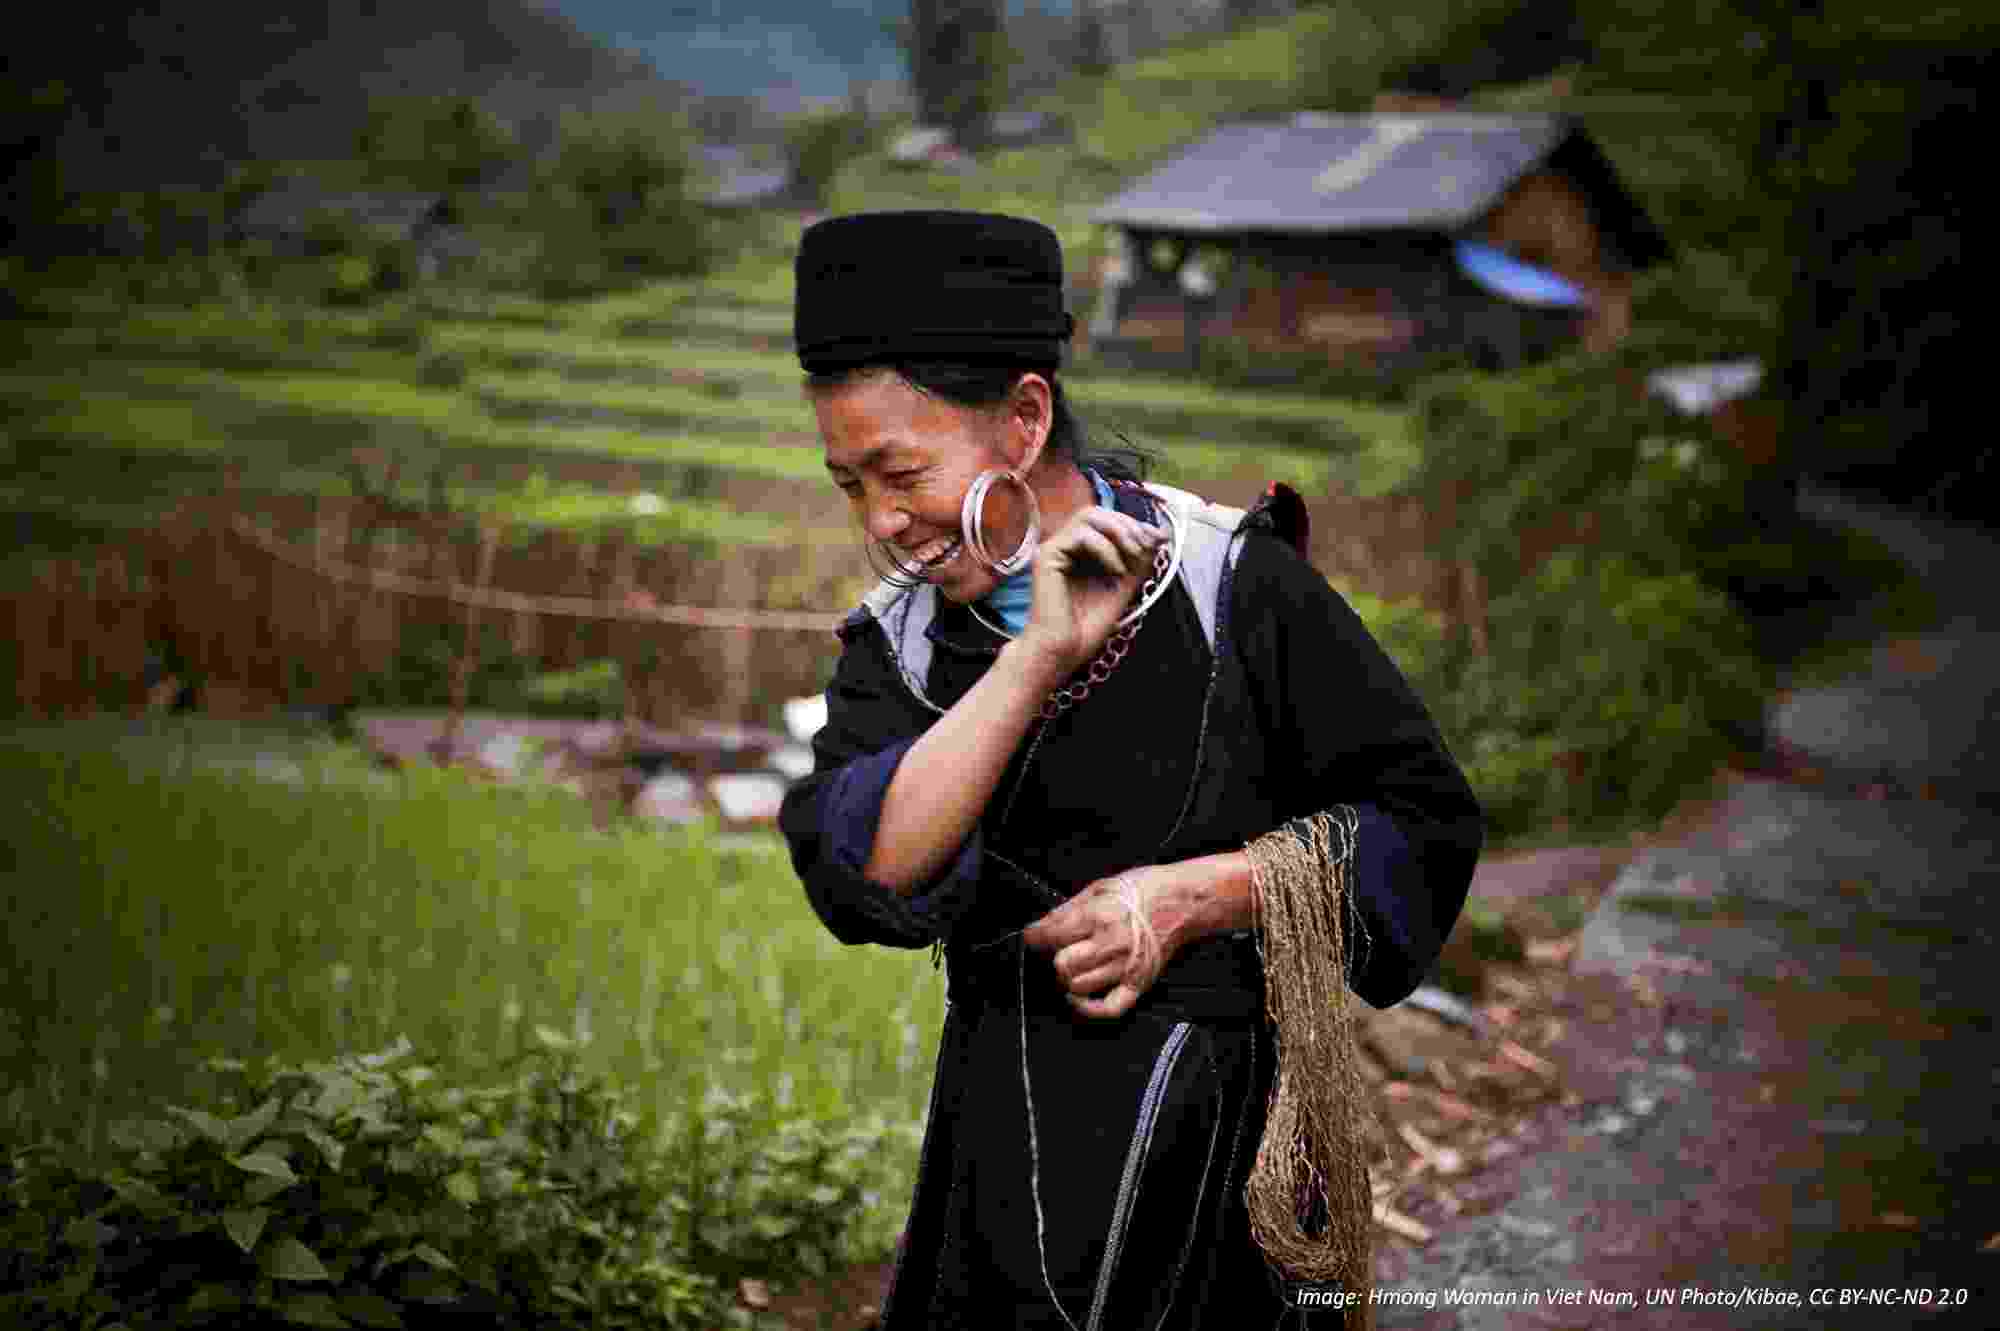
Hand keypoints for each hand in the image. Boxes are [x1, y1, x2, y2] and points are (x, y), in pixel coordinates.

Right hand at [1015, 507, 1166, 679]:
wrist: (1063, 652)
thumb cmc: (1086, 628)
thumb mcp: (1123, 588)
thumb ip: (1138, 562)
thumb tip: (1159, 534)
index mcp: (1079, 553)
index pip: (1107, 522)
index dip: (1134, 524)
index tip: (1160, 538)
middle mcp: (1064, 547)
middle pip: (1097, 512)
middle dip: (1129, 525)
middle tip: (1147, 546)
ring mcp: (1053, 549)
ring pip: (1088, 515)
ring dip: (1119, 531)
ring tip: (1134, 555)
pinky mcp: (1046, 556)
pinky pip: (1081, 534)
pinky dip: (1105, 548)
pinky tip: (1116, 570)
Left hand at [1022, 864, 1188, 1019]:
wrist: (1183, 902)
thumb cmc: (1143, 890)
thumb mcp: (1101, 887)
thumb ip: (1068, 908)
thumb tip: (1042, 925)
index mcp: (1099, 916)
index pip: (1053, 935)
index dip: (1035, 937)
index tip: (1032, 936)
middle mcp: (1111, 944)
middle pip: (1063, 965)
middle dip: (1053, 957)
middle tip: (1057, 950)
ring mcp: (1125, 968)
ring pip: (1079, 986)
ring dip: (1068, 978)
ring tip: (1072, 966)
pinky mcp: (1139, 983)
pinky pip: (1109, 1009)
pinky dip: (1088, 1009)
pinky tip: (1078, 998)